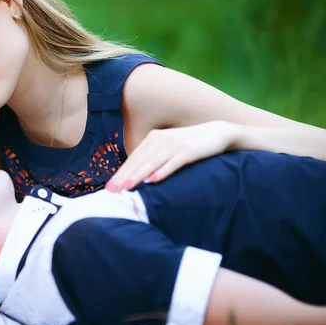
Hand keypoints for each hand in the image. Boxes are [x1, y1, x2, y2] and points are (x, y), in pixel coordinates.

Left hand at [108, 121, 237, 191]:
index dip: (120, 173)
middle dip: (124, 177)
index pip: (133, 159)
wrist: (216, 133)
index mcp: (153, 139)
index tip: (109, 188)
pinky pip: (173, 163)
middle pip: (138, 161)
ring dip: (138, 175)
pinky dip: (163, 171)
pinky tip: (153, 180)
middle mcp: (160, 140)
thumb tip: (136, 176)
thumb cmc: (188, 144)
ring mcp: (174, 145)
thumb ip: (153, 158)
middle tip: (112, 191)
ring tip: (127, 187)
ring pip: (152, 162)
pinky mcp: (188, 151)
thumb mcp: (168, 148)